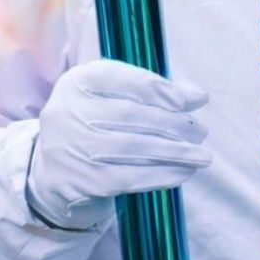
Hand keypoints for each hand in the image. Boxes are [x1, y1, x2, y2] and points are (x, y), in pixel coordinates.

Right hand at [26, 59, 210, 230]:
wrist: (57, 172)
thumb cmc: (98, 126)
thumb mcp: (117, 99)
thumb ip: (155, 92)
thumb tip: (198, 96)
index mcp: (77, 81)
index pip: (120, 78)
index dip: (158, 89)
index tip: (188, 101)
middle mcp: (67, 111)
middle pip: (130, 114)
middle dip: (173, 123)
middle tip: (201, 132)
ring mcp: (69, 147)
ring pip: (132, 148)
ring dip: (174, 152)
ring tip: (202, 156)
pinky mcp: (77, 181)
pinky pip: (127, 177)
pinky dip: (161, 175)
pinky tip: (183, 173)